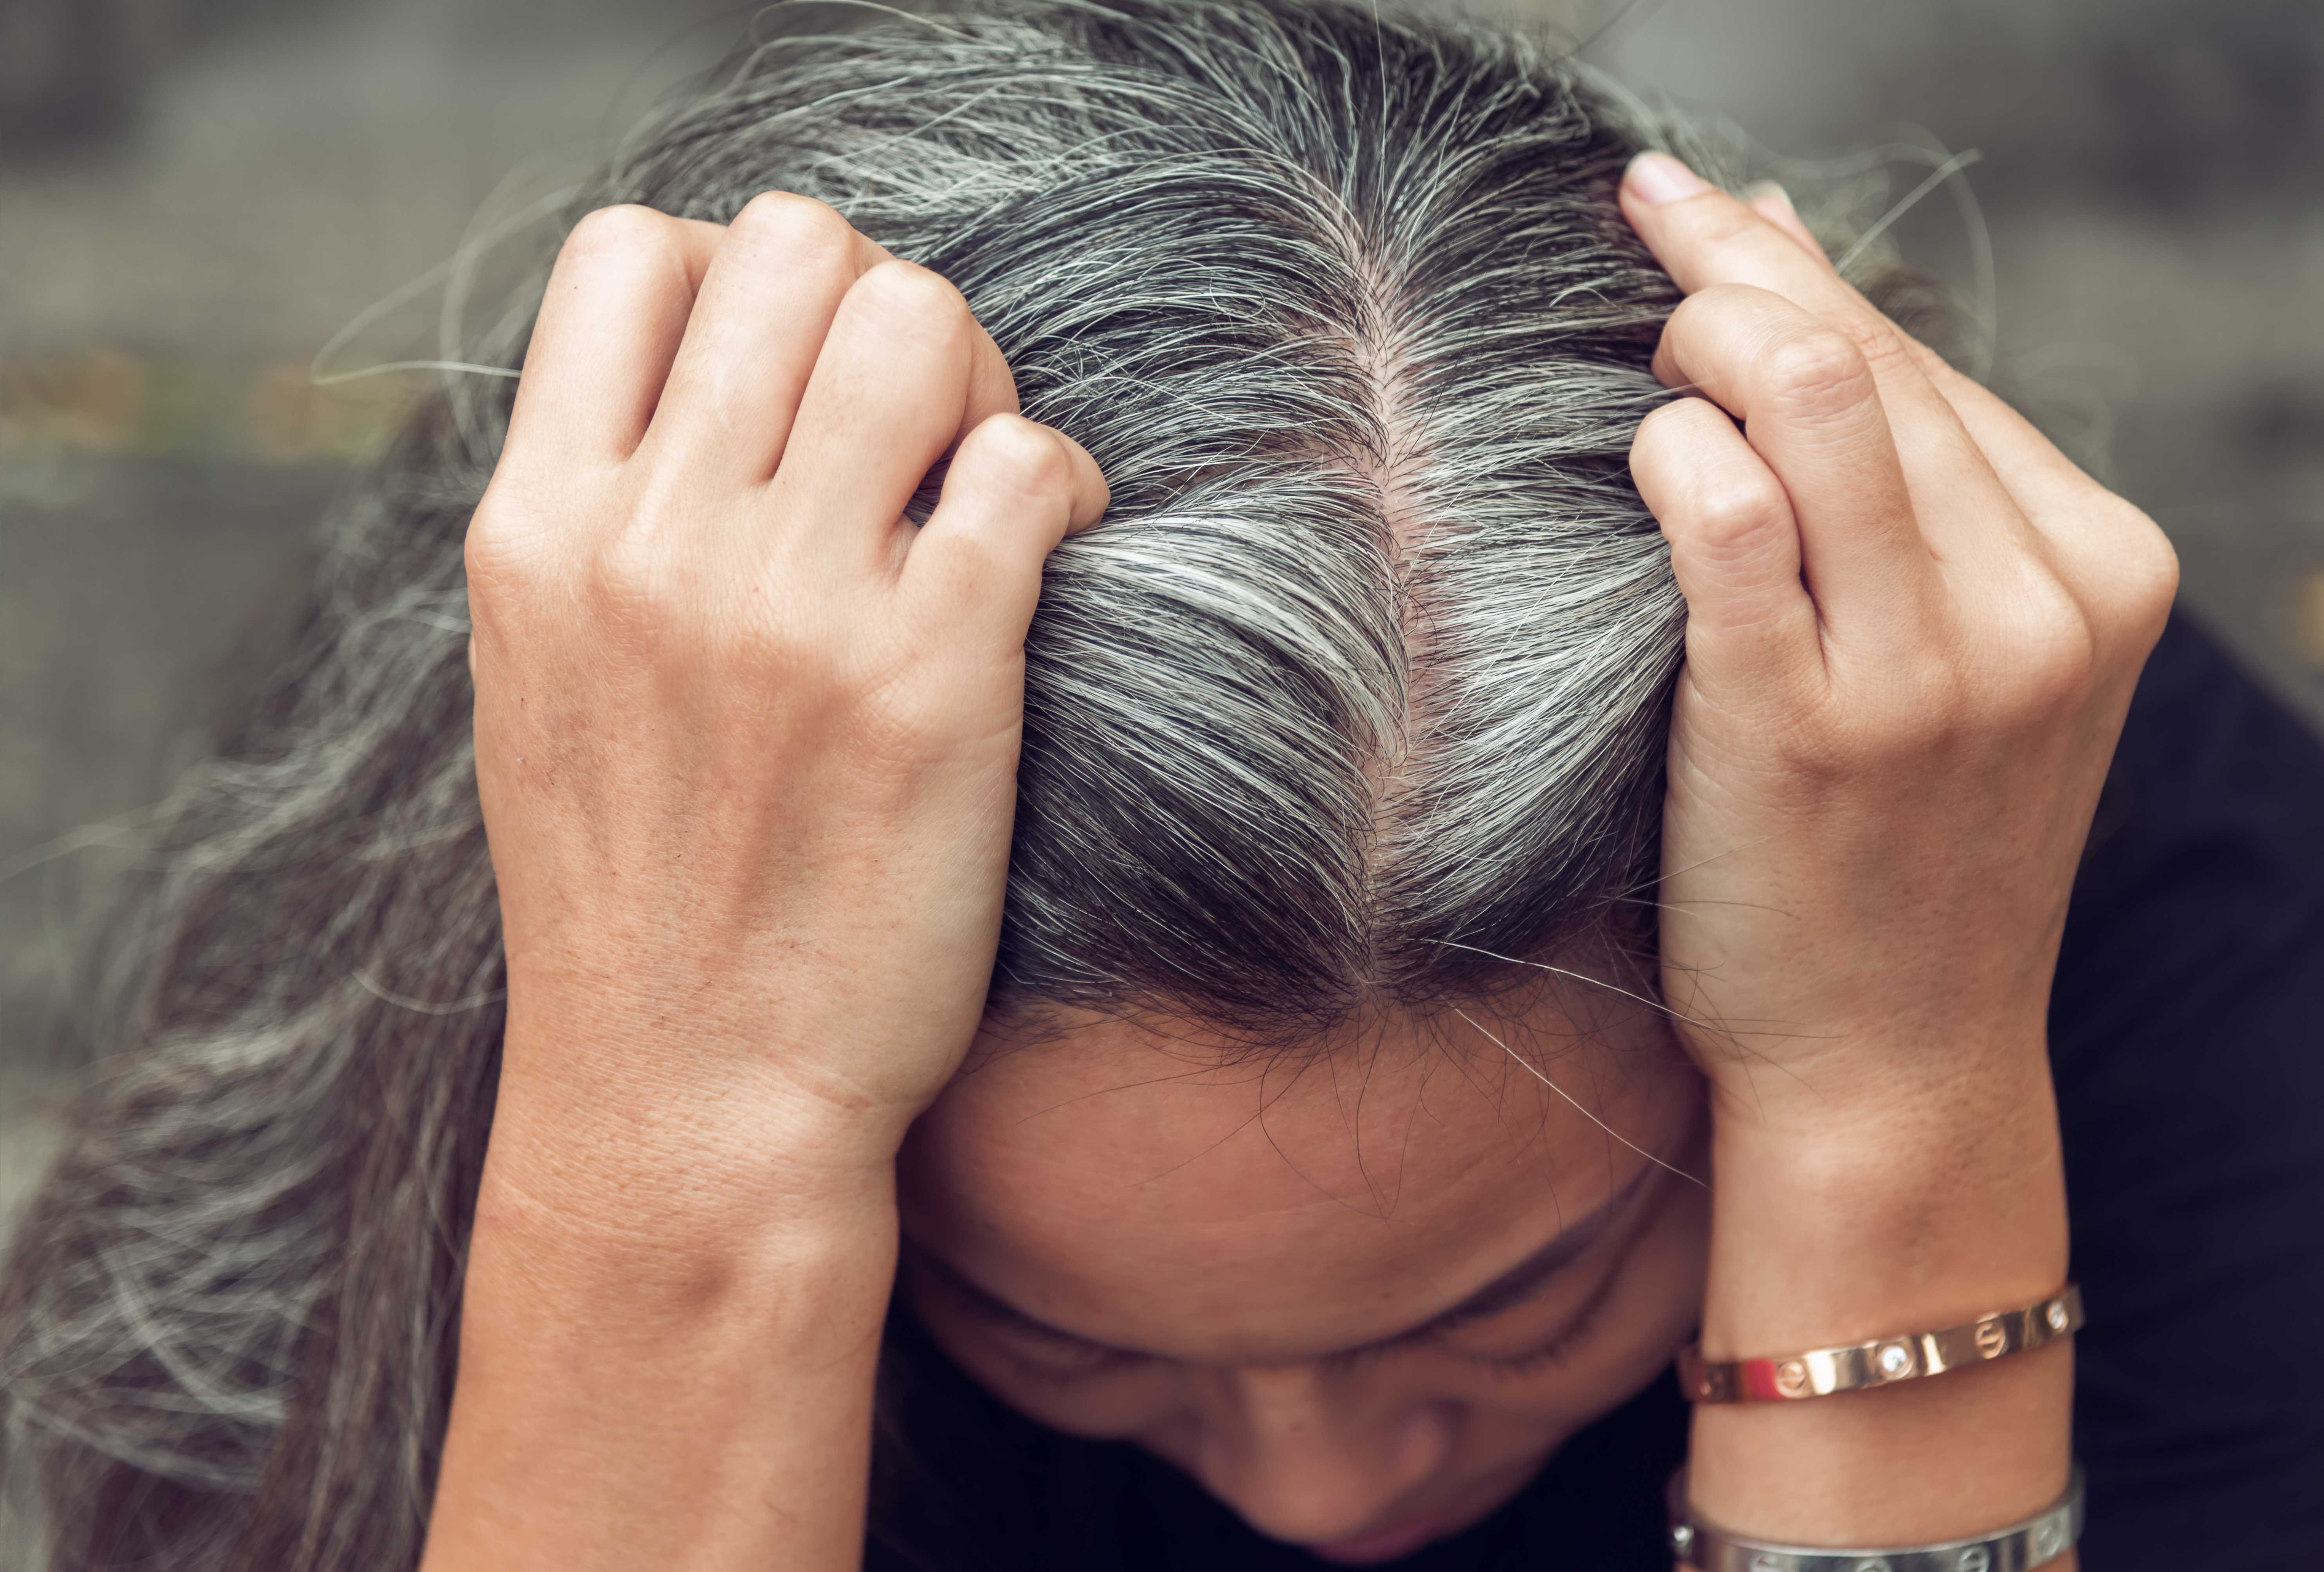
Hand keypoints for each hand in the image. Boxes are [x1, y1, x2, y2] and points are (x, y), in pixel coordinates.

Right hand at [465, 192, 1105, 1222]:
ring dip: (975, 378)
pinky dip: (1057, 480)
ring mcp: (793, 607)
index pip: (632, 252)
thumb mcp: (550, 681)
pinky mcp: (933, 677)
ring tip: (976, 481)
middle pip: (798, 248)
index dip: (737, 280)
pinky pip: (1025, 464)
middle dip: (876, 308)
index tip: (787, 384)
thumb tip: (719, 383)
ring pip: (922, 322)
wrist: (688, 1103)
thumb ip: (606, 518)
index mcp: (537, 531)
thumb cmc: (634, 898)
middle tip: (909, 429)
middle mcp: (655, 543)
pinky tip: (1043, 548)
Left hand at [1621, 155, 2175, 1143]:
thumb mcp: (1961, 655)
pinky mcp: (1810, 727)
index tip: (1705, 220)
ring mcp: (1933, 669)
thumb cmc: (1899, 850)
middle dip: (1735, 271)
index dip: (1796, 269)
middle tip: (1644, 246)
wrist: (1892, 1059)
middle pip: (1866, 358)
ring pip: (1810, 398)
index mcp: (2097, 569)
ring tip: (1642, 355)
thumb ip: (1903, 481)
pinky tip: (1640, 457)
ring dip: (1700, 339)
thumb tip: (1787, 270)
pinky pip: (1729, 518)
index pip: (1925, 363)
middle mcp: (2036, 605)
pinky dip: (1669, 454)